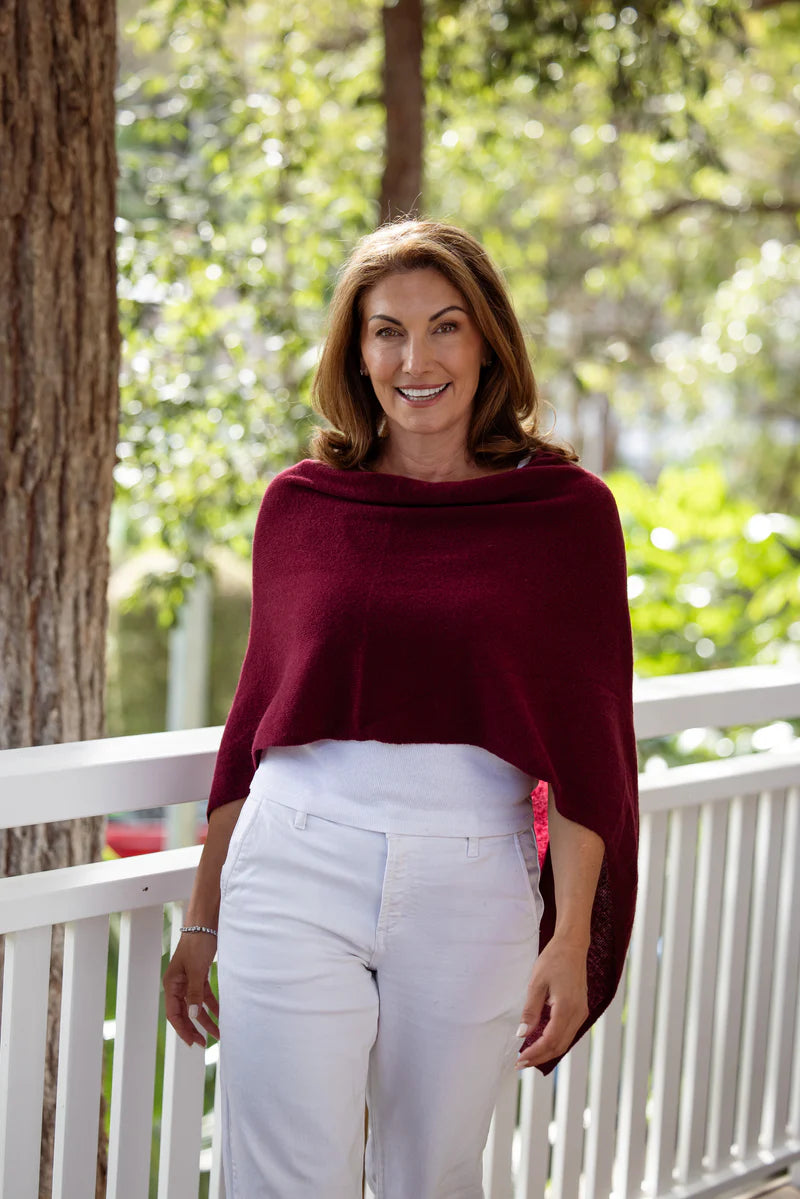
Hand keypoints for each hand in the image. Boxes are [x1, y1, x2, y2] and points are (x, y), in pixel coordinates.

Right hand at [163, 932, 220, 1047]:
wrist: (206, 923)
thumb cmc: (197, 943)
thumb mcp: (196, 970)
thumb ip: (194, 994)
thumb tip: (192, 1016)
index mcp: (172, 984)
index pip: (174, 1013)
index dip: (182, 1029)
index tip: (193, 1042)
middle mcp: (179, 984)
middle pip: (185, 1012)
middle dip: (195, 1028)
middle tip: (205, 1043)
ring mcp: (190, 980)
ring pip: (197, 1005)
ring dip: (207, 1019)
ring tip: (219, 1033)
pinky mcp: (200, 975)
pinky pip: (205, 995)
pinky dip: (212, 1005)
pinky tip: (222, 1015)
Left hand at [515, 936, 588, 1068]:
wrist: (572, 946)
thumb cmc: (553, 960)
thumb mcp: (536, 983)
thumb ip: (530, 1010)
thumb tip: (522, 1034)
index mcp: (566, 1008)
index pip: (550, 1040)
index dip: (535, 1053)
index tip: (520, 1059)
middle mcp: (578, 1014)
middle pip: (559, 1046)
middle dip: (540, 1057)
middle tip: (521, 1063)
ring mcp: (582, 1013)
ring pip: (565, 1042)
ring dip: (547, 1051)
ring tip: (529, 1056)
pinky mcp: (581, 1010)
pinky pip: (569, 1033)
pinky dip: (555, 1042)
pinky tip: (542, 1042)